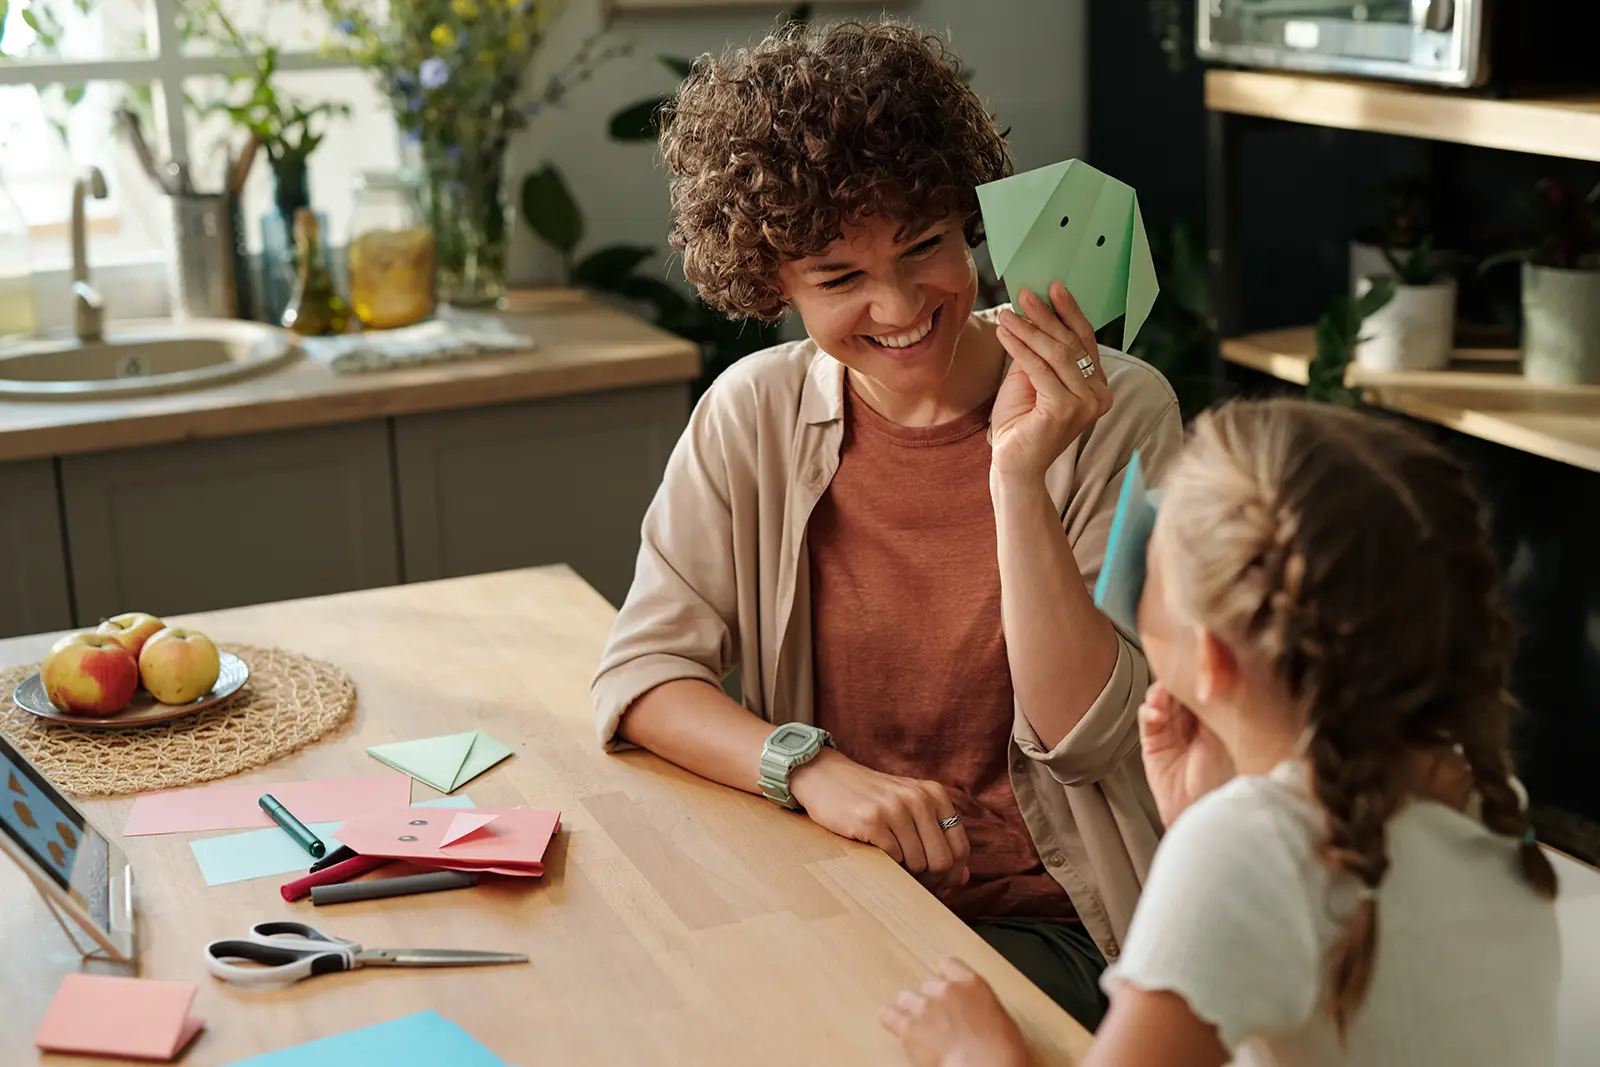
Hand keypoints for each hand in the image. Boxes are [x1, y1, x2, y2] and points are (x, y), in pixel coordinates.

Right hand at [790, 749, 970, 890]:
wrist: (825, 777)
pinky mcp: (871, 820)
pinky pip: (893, 858)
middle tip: (914, 883)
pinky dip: (887, 864)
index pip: (961, 848)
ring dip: (906, 874)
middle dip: (930, 881)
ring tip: (892, 864)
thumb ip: (938, 837)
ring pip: (918, 864)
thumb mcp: (910, 808)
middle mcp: (919, 798)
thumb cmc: (870, 799)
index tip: (938, 886)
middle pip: (942, 861)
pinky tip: (877, 853)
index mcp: (935, 794)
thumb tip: (962, 878)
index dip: (951, 875)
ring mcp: (895, 808)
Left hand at [881, 959, 1032, 1066]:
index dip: (944, 977)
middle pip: (927, 987)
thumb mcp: (1000, 1019)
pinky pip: (889, 1014)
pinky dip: (891, 1020)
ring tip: (920, 1029)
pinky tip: (895, 1026)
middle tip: (937, 1022)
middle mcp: (946, 990)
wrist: (985, 1066)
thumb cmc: (1001, 1052)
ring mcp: (925, 1006)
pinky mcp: (909, 1026)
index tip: (943, 985)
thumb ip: (980, 1007)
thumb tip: (975, 1017)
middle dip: (930, 1003)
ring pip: (906, 998)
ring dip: (912, 1012)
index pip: (949, 965)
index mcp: (973, 984)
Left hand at [990, 283, 1111, 482]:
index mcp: (1096, 386)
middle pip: (1072, 343)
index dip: (1069, 312)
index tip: (1054, 287)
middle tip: (1025, 294)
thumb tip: (1033, 311)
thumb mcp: (1032, 378)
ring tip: (1007, 312)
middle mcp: (1098, 395)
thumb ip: (1039, 351)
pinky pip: (1040, 369)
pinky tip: (1004, 333)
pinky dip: (1020, 347)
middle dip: (1047, 315)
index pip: (1085, 341)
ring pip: (1057, 353)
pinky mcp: (1066, 410)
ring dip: (1029, 329)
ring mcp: (1085, 404)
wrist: (1013, 464)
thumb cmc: (1021, 422)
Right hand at [1138, 683, 1235, 826]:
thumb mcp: (1234, 734)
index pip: (1205, 684)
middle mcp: (1195, 720)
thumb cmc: (1231, 779)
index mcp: (1219, 715)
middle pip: (1181, 687)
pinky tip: (1156, 713)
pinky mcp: (1154, 744)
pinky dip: (1149, 711)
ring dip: (1161, 692)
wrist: (1210, 813)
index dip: (1199, 670)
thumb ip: (1224, 703)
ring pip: (1162, 698)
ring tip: (1164, 692)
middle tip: (1178, 670)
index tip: (1197, 658)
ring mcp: (1172, 730)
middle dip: (1177, 677)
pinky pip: (1147, 720)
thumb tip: (1217, 672)